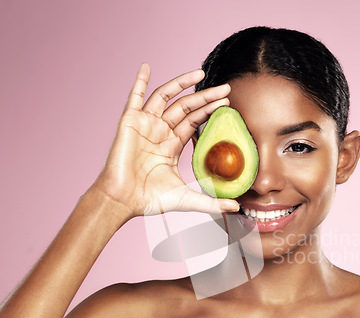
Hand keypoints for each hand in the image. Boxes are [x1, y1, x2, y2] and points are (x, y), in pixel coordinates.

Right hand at [93, 63, 239, 217]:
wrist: (123, 200)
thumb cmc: (149, 200)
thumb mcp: (187, 199)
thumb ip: (211, 203)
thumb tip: (236, 209)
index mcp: (172, 145)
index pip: (194, 122)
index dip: (209, 111)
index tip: (227, 102)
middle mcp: (159, 132)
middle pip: (185, 107)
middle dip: (205, 97)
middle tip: (225, 88)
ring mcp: (145, 125)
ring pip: (166, 97)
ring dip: (182, 83)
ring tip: (201, 73)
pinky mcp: (129, 122)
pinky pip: (135, 97)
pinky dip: (140, 81)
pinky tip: (146, 66)